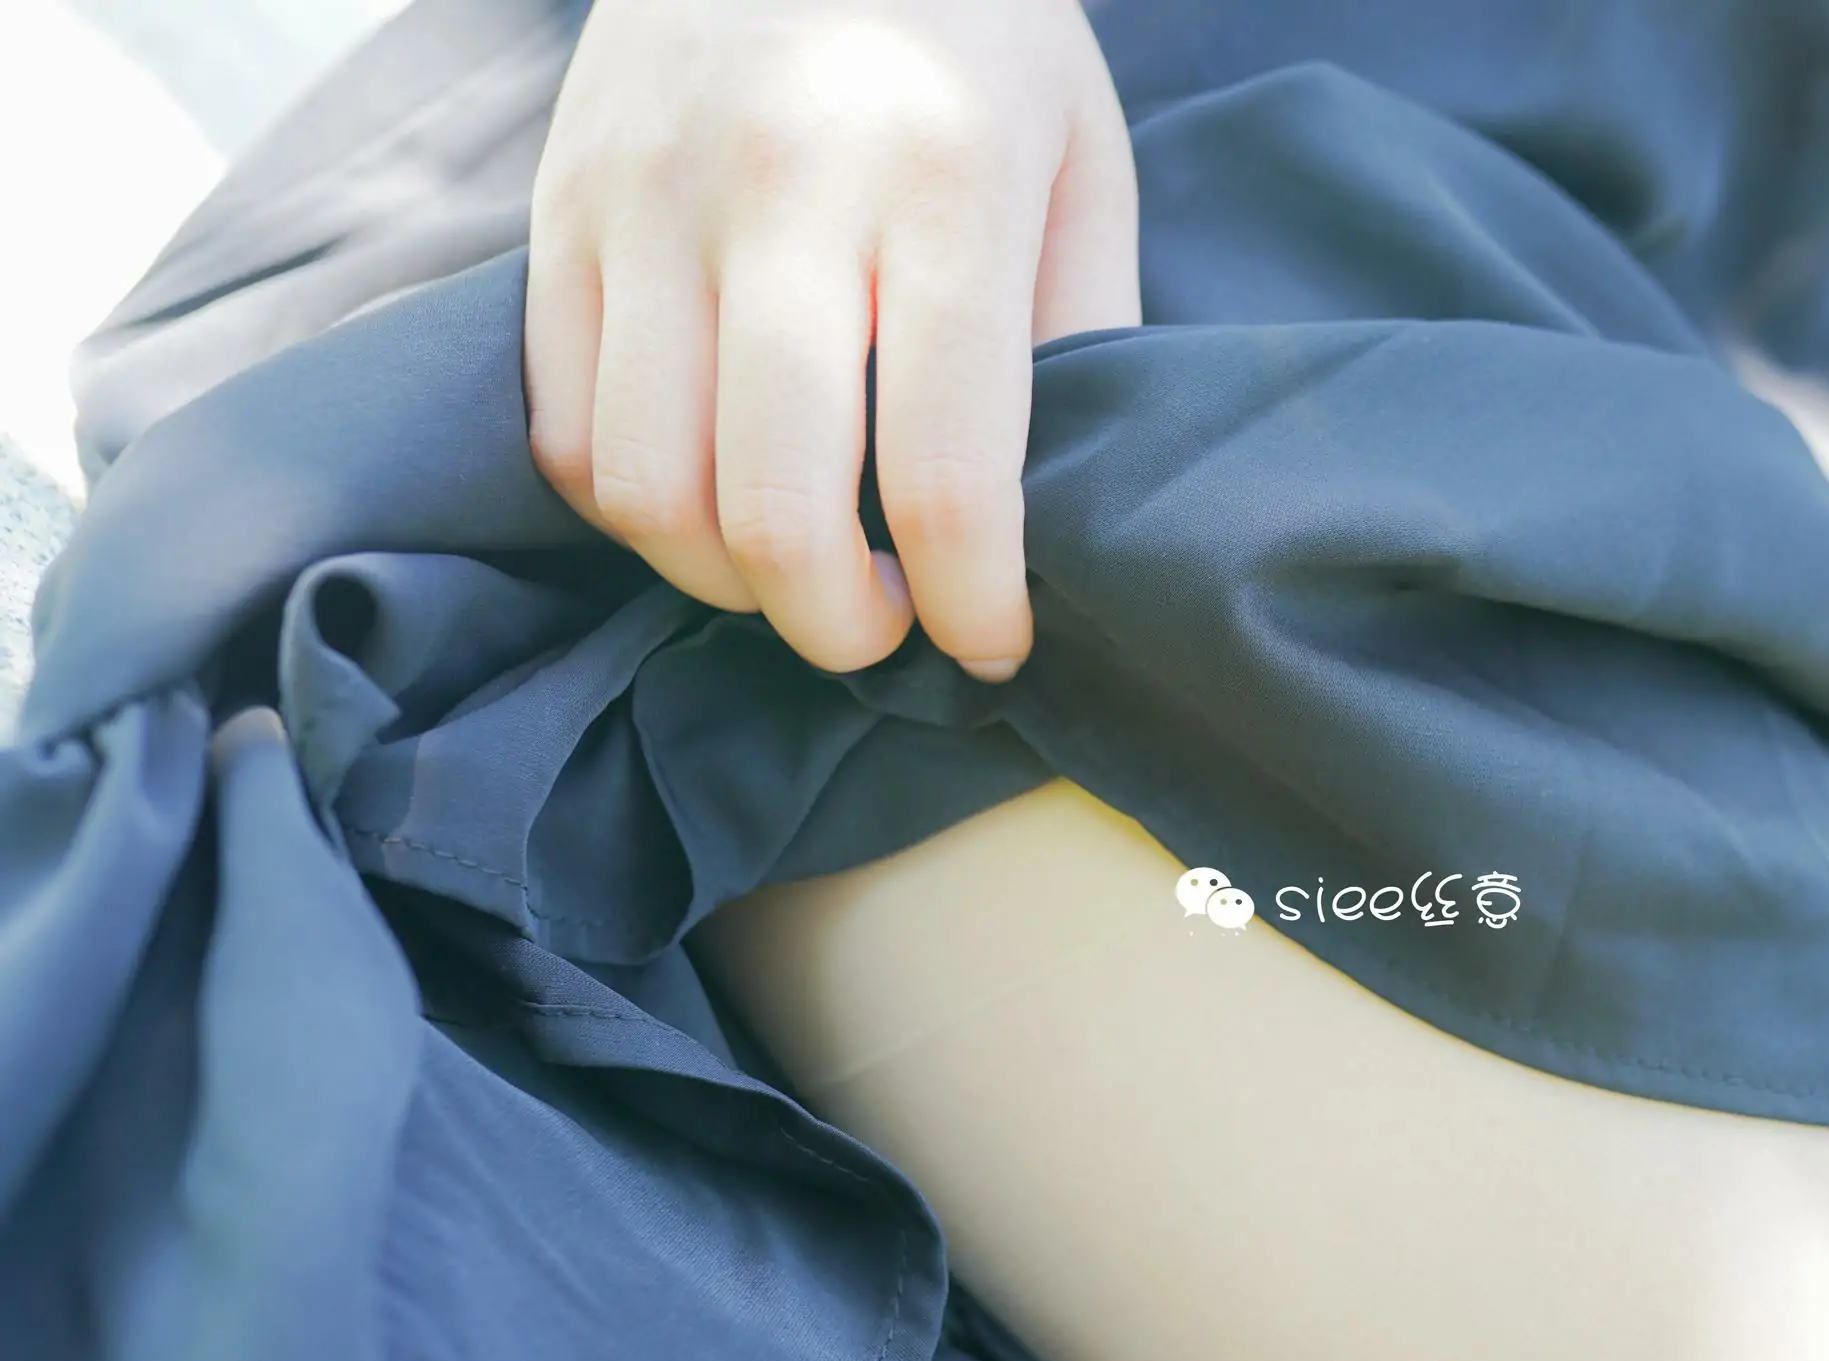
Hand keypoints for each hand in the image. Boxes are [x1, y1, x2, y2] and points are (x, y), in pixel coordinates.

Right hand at [524, 0, 1138, 674]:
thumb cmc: (973, 35)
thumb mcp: (1080, 161)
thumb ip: (1081, 337)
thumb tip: (1049, 518)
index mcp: (943, 183)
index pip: (944, 472)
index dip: (971, 606)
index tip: (994, 644)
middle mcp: (781, 191)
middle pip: (776, 509)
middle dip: (840, 628)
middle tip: (885, 629)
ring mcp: (647, 198)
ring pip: (648, 492)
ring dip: (729, 583)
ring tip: (798, 571)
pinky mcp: (559, 208)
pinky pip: (567, 431)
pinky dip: (637, 510)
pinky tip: (711, 494)